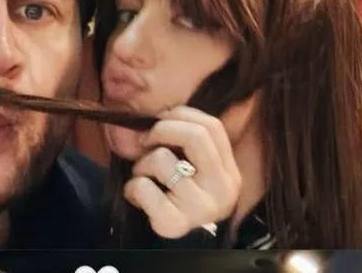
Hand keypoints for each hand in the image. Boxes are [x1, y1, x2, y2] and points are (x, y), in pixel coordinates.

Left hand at [123, 106, 240, 239]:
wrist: (180, 248)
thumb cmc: (181, 196)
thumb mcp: (196, 169)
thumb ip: (187, 141)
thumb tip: (157, 113)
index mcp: (229, 172)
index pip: (213, 126)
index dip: (183, 114)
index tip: (162, 119)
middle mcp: (222, 189)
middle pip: (195, 136)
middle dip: (162, 129)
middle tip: (146, 140)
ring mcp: (200, 207)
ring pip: (163, 159)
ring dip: (142, 162)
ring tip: (143, 175)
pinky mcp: (175, 223)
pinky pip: (144, 187)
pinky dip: (132, 186)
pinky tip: (135, 194)